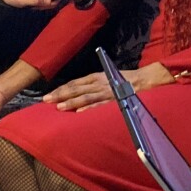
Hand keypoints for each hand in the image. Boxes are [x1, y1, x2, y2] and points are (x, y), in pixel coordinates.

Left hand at [43, 62, 173, 111]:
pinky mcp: (114, 100)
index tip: (48, 95)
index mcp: (95, 77)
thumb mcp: (105, 78)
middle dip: (60, 94)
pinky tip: (80, 113)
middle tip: (46, 101)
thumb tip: (76, 93)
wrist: (144, 80)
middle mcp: (98, 83)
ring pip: (86, 97)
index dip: (60, 89)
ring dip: (72, 102)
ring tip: (59, 107)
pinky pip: (100, 105)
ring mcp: (106, 91)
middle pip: (76, 89)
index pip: (74, 83)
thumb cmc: (123, 80)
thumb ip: (91, 85)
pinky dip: (90, 108)